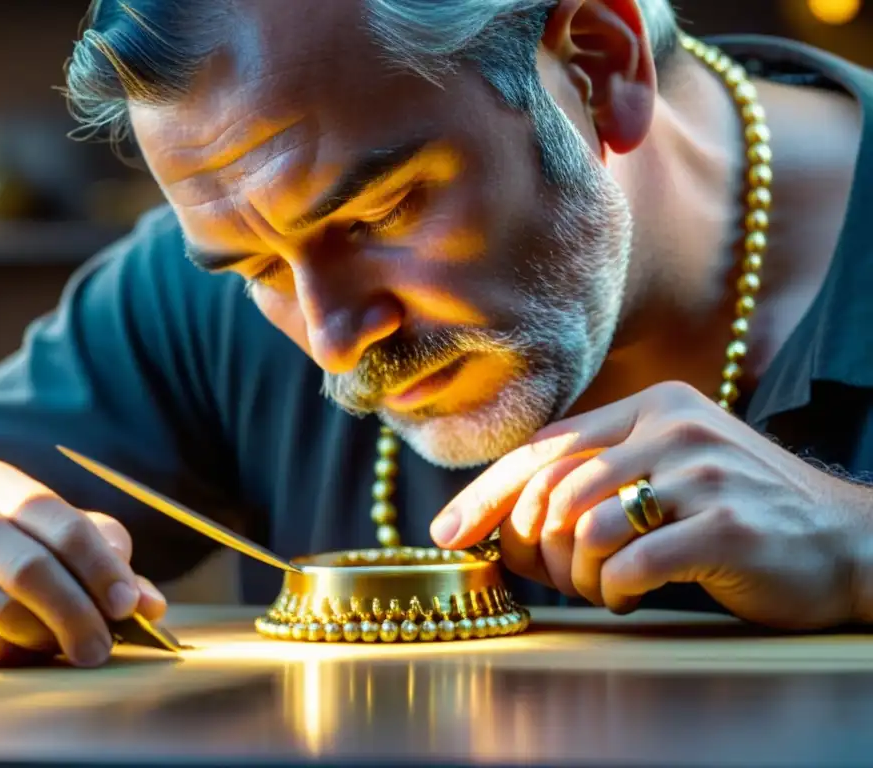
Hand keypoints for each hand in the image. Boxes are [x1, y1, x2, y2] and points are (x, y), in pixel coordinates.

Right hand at [0, 459, 166, 667]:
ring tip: (64, 647)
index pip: (59, 519)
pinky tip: (17, 649)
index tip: (130, 603)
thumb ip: (102, 561)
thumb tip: (151, 604)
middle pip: (30, 566)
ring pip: (1, 608)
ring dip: (43, 637)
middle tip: (101, 646)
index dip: (100, 564)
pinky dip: (4, 650)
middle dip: (77, 612)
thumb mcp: (51, 541)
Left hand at [431, 381, 866, 628]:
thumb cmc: (737, 513)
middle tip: (547, 577)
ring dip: (574, 574)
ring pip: (583, 526)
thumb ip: (597, 478)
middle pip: (553, 488)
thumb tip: (501, 525)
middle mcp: (673, 428)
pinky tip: (628, 597)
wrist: (846, 541)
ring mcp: (702, 473)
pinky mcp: (725, 525)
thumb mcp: (668, 470)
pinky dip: (612, 591)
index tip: (447, 531)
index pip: (544, 447)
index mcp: (652, 406)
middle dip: (531, 545)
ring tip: (597, 588)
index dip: (486, 492)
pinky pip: (629, 563)